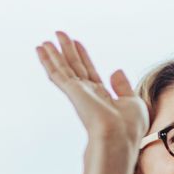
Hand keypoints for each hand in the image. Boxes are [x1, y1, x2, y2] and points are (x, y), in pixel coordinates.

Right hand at [36, 31, 148, 147]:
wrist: (119, 138)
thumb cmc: (129, 127)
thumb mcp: (133, 102)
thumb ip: (123, 87)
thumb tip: (115, 71)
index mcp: (102, 97)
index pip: (89, 72)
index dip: (83, 57)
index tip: (77, 43)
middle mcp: (87, 94)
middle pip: (74, 67)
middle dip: (67, 51)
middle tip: (59, 35)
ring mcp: (78, 93)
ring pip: (62, 69)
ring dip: (53, 54)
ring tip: (45, 41)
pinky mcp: (72, 91)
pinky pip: (57, 72)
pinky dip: (48, 60)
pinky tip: (41, 49)